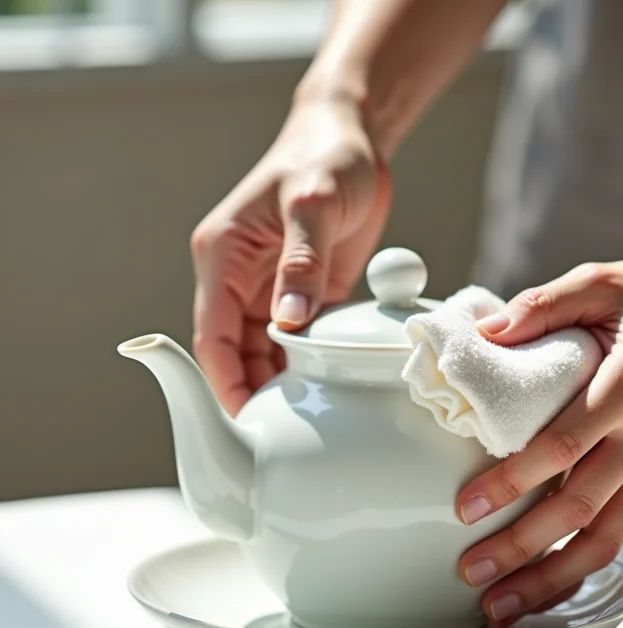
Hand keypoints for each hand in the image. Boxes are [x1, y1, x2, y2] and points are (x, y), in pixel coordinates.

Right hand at [190, 97, 391, 415]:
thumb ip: (301, 263)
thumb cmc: (325, 159)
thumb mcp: (313, 204)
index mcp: (223, 256)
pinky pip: (295, 338)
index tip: (241, 421)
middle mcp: (238, 277)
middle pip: (234, 350)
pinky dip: (302, 363)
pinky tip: (319, 386)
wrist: (353, 142)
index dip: (223, 380)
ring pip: (262, 350)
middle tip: (274, 434)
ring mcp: (270, 287)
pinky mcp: (301, 291)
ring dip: (276, 382)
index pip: (212, 333)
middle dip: (250, 391)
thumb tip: (290, 323)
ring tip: (299, 420)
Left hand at [455, 250, 622, 627]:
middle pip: (579, 507)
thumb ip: (538, 308)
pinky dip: (585, 561)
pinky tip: (551, 578)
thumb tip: (481, 336)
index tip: (467, 508)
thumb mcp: (597, 281)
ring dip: (553, 575)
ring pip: (606, 536)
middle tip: (473, 573)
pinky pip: (622, 527)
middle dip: (522, 548)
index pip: (562, 446)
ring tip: (505, 603)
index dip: (512, 482)